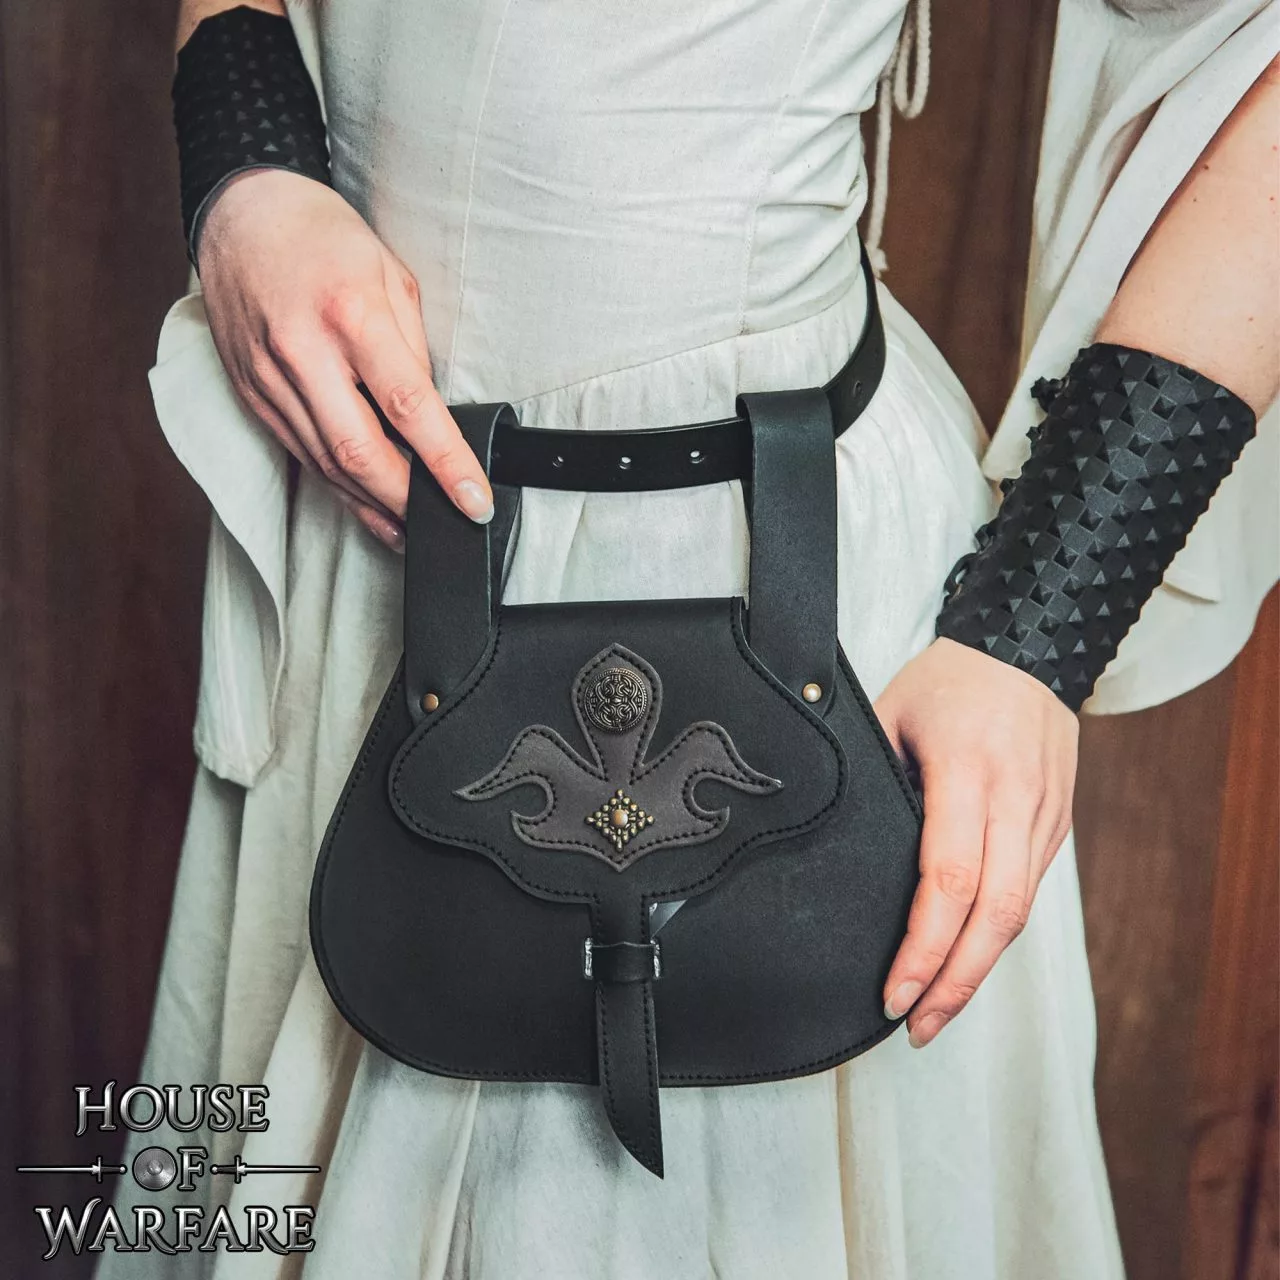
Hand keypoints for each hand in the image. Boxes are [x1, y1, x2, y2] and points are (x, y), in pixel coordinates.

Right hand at [197, 169, 493, 549]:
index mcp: (350, 314)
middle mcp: (303, 352)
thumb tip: (430, 414)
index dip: (446, 463)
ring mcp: (270, 378)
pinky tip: (367, 502)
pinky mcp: (251, 394)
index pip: (408, 407)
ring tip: (413, 529)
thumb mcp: (391, 275)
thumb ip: (412, 348)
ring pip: (327, 465)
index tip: (475, 500)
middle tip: (446, 523)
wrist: (240, 213)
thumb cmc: (323, 237)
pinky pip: (301, 454)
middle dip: (408, 500)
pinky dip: (338, 487)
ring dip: (374, 506)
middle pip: (360, 452)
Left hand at [874, 637, 1077, 1047]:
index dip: (923, 949)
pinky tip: (965, 961)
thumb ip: (873, 783)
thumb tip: (845, 854)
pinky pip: (1028, 892)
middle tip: (916, 1028)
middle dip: (955, 983)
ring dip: (977, 971)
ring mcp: (1044, 815)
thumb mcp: (889, 716)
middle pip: (995, 916)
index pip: (949, 881)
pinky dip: (995, 936)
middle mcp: (1014, 799)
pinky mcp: (1057, 825)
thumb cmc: (947, 682)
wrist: (1026, 648)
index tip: (893, 993)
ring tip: (936, 1013)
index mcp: (967, 771)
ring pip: (1018, 914)